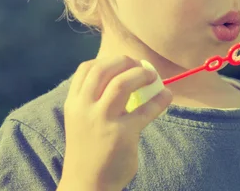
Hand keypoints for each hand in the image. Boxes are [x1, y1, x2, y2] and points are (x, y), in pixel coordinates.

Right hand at [61, 56, 171, 190]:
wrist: (87, 185)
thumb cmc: (87, 150)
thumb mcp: (81, 121)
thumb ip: (94, 101)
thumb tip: (125, 78)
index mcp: (73, 104)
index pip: (86, 69)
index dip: (107, 60)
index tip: (122, 62)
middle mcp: (84, 108)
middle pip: (104, 70)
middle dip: (125, 62)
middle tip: (140, 66)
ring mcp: (102, 120)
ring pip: (122, 83)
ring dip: (141, 74)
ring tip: (152, 76)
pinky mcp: (122, 134)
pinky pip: (145, 109)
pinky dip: (159, 99)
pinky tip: (166, 96)